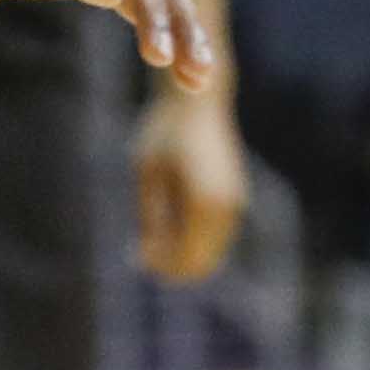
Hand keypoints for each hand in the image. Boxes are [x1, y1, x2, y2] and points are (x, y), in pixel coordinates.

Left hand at [134, 90, 248, 282]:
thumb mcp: (147, 175)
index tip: (134, 256)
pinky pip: (215, 238)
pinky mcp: (235, 198)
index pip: (187, 259)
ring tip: (150, 234)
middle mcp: (227, 208)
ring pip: (211, 254)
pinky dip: (193, 241)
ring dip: (182, 254)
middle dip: (171, 266)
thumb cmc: (164, 131)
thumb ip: (150, 220)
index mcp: (204, 203)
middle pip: (202, 263)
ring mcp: (235, 204)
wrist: (198, 101)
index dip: (161, 268)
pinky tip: (167, 224)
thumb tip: (146, 260)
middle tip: (140, 252)